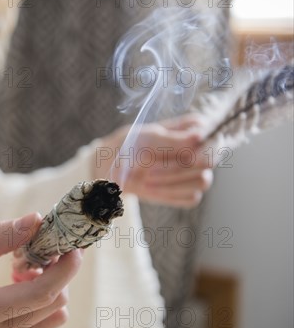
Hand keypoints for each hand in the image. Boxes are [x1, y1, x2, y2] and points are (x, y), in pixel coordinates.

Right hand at [0, 213, 82, 327]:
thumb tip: (36, 220)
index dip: (63, 270)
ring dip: (49, 284)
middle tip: (41, 246)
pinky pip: (44, 322)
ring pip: (52, 313)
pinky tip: (19, 283)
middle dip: (56, 271)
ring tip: (22, 267)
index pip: (36, 296)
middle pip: (51, 303)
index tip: (74, 246)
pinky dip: (41, 298)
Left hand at [99, 116, 213, 207]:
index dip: (196, 150)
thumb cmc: (132, 146)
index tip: (168, 155)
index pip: (213, 139)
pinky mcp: (190, 192)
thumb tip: (199, 136)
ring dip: (171, 183)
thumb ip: (172, 140)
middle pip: (207, 163)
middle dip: (176, 169)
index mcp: (197, 129)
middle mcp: (202, 150)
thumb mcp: (146, 140)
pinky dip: (169, 194)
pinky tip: (150, 188)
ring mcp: (198, 172)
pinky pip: (192, 198)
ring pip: (202, 182)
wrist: (115, 167)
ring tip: (146, 179)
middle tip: (149, 170)